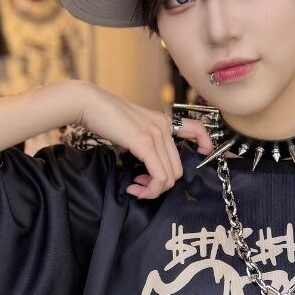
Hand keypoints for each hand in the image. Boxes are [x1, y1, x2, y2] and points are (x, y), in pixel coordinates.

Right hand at [73, 84, 213, 199]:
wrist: (88, 103)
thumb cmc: (104, 116)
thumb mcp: (132, 126)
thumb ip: (145, 140)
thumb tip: (147, 164)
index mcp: (163, 121)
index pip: (197, 129)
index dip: (205, 142)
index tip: (203, 152)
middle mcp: (164, 126)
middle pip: (178, 169)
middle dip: (161, 186)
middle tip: (142, 187)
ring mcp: (156, 134)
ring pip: (169, 177)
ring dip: (153, 190)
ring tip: (136, 189)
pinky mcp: (144, 142)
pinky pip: (159, 176)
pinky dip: (149, 189)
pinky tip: (134, 188)